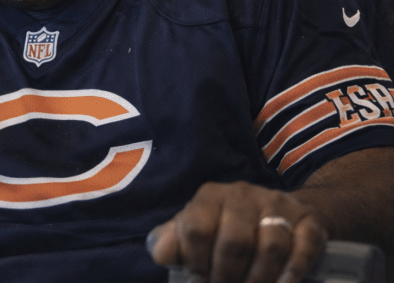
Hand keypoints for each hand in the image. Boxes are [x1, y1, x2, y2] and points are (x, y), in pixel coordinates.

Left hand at [148, 181, 327, 282]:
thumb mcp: (197, 227)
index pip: (197, 228)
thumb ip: (173, 241)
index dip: (196, 261)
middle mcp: (243, 195)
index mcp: (210, 196)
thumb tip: (161, 254)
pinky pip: (303, 247)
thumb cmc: (228, 224)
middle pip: (235, 241)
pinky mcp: (308, 220)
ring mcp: (278, 206)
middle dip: (228, 275)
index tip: (200, 278)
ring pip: (271, 247)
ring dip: (259, 278)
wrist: (280, 210)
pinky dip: (292, 272)